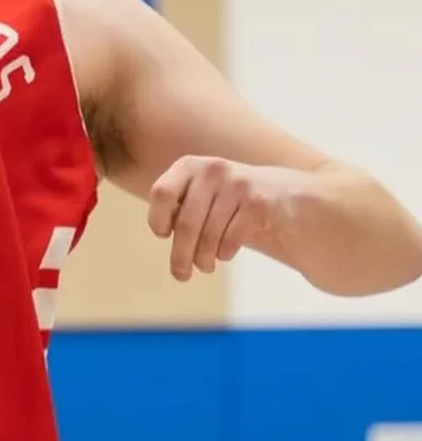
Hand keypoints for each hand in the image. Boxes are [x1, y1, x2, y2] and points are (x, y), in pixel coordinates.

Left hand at [148, 157, 296, 281]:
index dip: (157, 219)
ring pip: (208, 235)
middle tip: (180, 275)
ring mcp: (237, 184)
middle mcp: (212, 170)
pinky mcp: (258, 202)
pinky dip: (224, 253)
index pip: (161, 193)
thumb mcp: (199, 194)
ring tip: (204, 266)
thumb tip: (162, 231)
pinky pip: (231, 238)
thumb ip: (178, 207)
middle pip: (185, 223)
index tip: (163, 235)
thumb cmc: (227, 201)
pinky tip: (224, 255)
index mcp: (189, 165)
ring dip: (203, 258)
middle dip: (180, 255)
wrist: (282, 194)